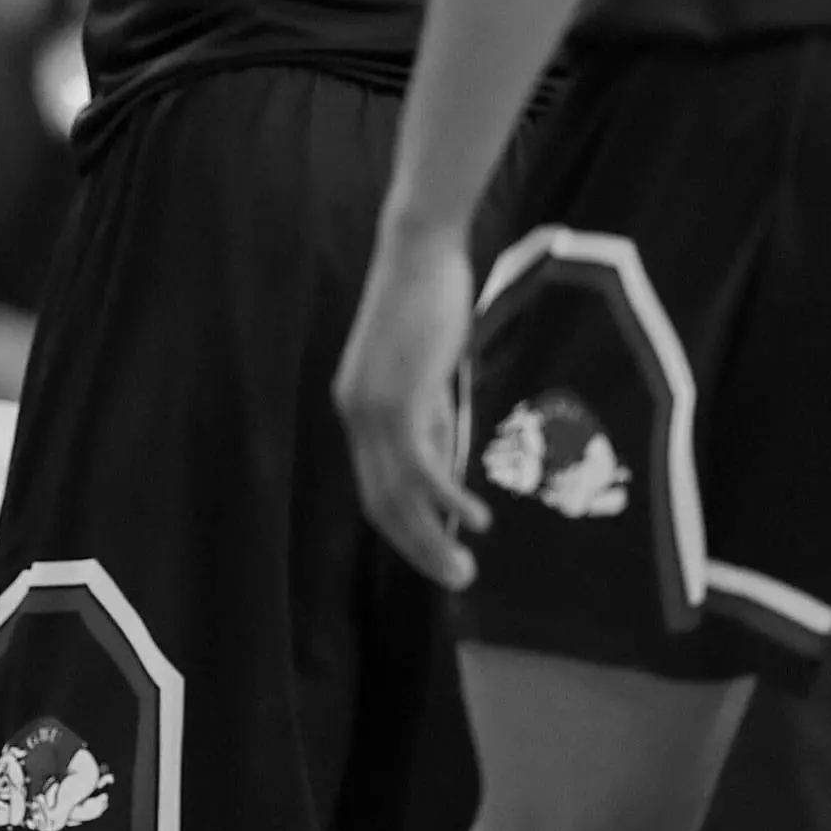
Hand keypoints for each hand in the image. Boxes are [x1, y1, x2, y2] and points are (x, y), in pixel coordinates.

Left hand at [334, 222, 490, 589]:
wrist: (419, 251)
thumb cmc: (430, 303)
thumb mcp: (428, 374)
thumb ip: (431, 420)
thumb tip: (445, 472)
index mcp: (356, 408)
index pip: (374, 488)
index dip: (405, 529)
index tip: (439, 554)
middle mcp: (355, 413)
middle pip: (380, 503)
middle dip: (418, 549)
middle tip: (456, 579)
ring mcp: (373, 408)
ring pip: (399, 494)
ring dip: (432, 538)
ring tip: (465, 568)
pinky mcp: (401, 398)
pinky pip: (421, 466)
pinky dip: (448, 499)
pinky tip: (475, 519)